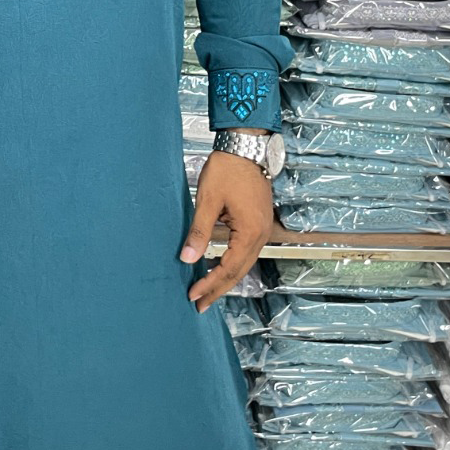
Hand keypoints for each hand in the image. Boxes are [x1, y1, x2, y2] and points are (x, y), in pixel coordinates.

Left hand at [178, 149, 272, 312]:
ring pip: (244, 263)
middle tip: (199, 304)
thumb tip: (187, 258)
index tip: (193, 296)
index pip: (228, 268)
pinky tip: (219, 266)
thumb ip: (199, 232)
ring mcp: (262, 229)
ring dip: (225, 278)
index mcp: (250, 232)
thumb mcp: (208, 201)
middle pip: (239, 271)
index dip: (210, 284)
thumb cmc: (228, 169)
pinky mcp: (258, 222)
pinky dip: (232, 263)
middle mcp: (261, 234)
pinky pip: (246, 251)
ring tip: (207, 291)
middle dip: (218, 289)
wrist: (245, 146)